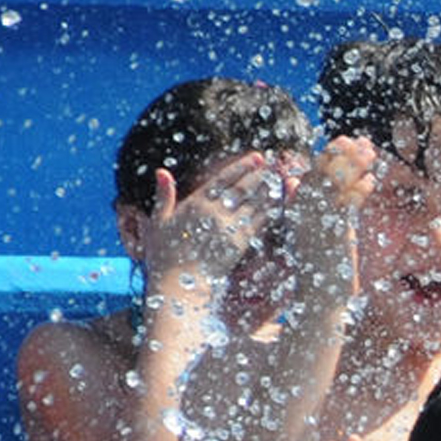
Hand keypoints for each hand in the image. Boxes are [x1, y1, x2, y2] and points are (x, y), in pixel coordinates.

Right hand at [141, 153, 288, 284]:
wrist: (180, 283)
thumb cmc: (165, 254)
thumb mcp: (158, 221)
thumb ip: (163, 195)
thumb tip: (161, 171)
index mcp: (196, 203)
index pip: (223, 179)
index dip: (242, 166)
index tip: (256, 157)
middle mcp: (215, 212)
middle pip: (243, 187)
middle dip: (260, 173)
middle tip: (273, 163)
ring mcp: (229, 227)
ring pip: (255, 203)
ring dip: (270, 189)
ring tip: (282, 177)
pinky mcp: (241, 242)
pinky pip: (261, 222)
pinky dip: (273, 210)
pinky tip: (282, 201)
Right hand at [286, 137, 377, 307]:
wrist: (317, 296)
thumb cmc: (315, 264)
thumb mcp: (305, 227)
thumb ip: (301, 201)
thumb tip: (293, 178)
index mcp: (297, 207)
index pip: (313, 171)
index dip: (331, 153)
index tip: (347, 140)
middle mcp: (304, 212)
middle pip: (324, 172)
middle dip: (344, 154)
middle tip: (363, 141)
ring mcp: (317, 222)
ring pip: (336, 185)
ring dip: (355, 166)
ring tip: (371, 153)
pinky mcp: (333, 235)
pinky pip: (346, 207)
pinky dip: (359, 192)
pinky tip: (371, 181)